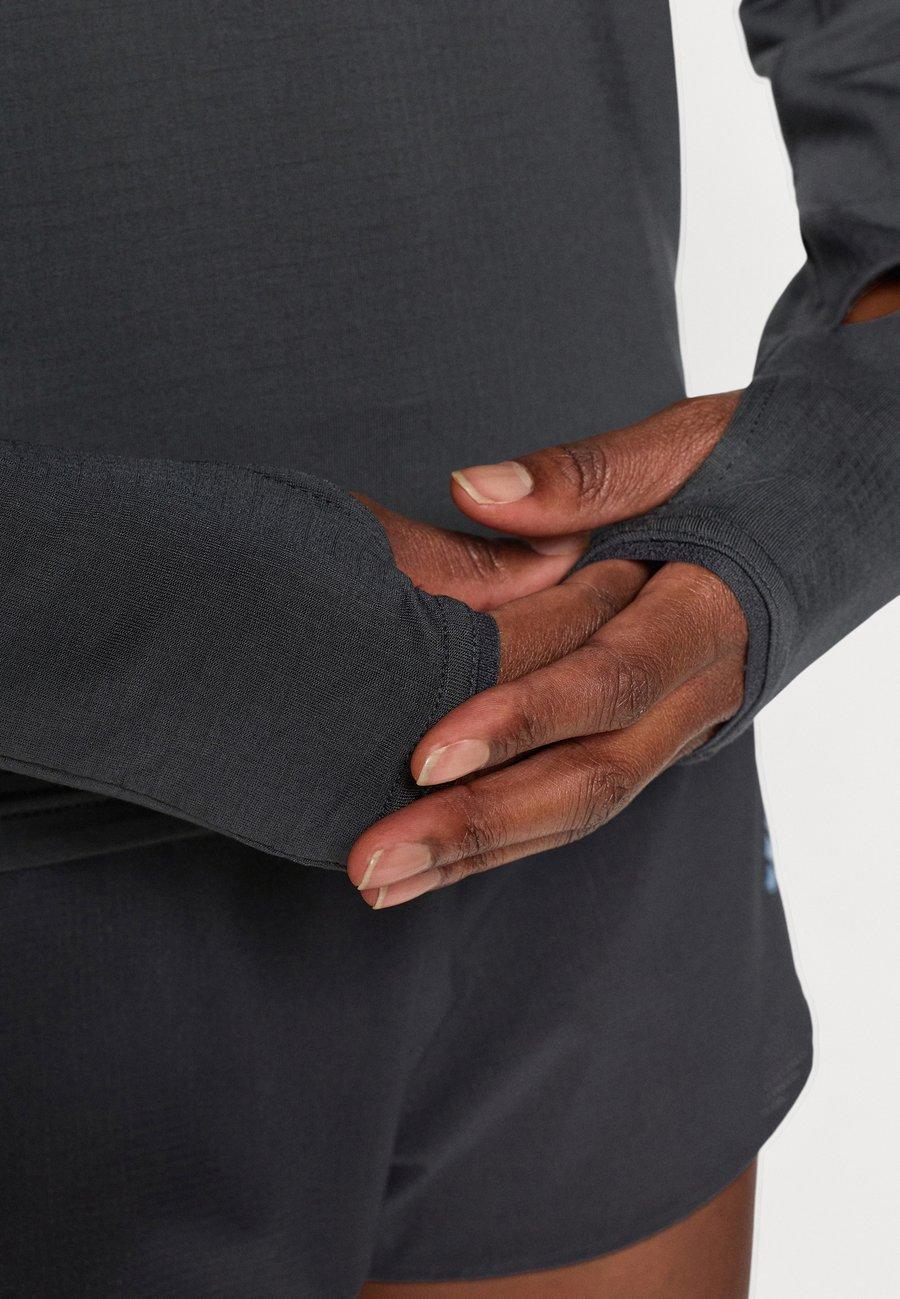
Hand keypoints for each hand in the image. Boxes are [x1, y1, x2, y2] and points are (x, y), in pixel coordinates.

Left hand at [347, 392, 749, 906]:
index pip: (613, 681)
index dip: (522, 720)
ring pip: (582, 808)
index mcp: (709, 614)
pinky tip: (428, 862)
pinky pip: (580, 799)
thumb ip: (584, 476)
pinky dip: (503, 836)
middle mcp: (697, 690)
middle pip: (592, 777)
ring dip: (478, 852)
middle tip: (374, 862)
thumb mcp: (684, 449)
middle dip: (480, 824)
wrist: (829, 513)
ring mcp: (676, 726)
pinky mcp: (650, 737)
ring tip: (379, 881)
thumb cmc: (756, 469)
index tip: (424, 756)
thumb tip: (471, 488)